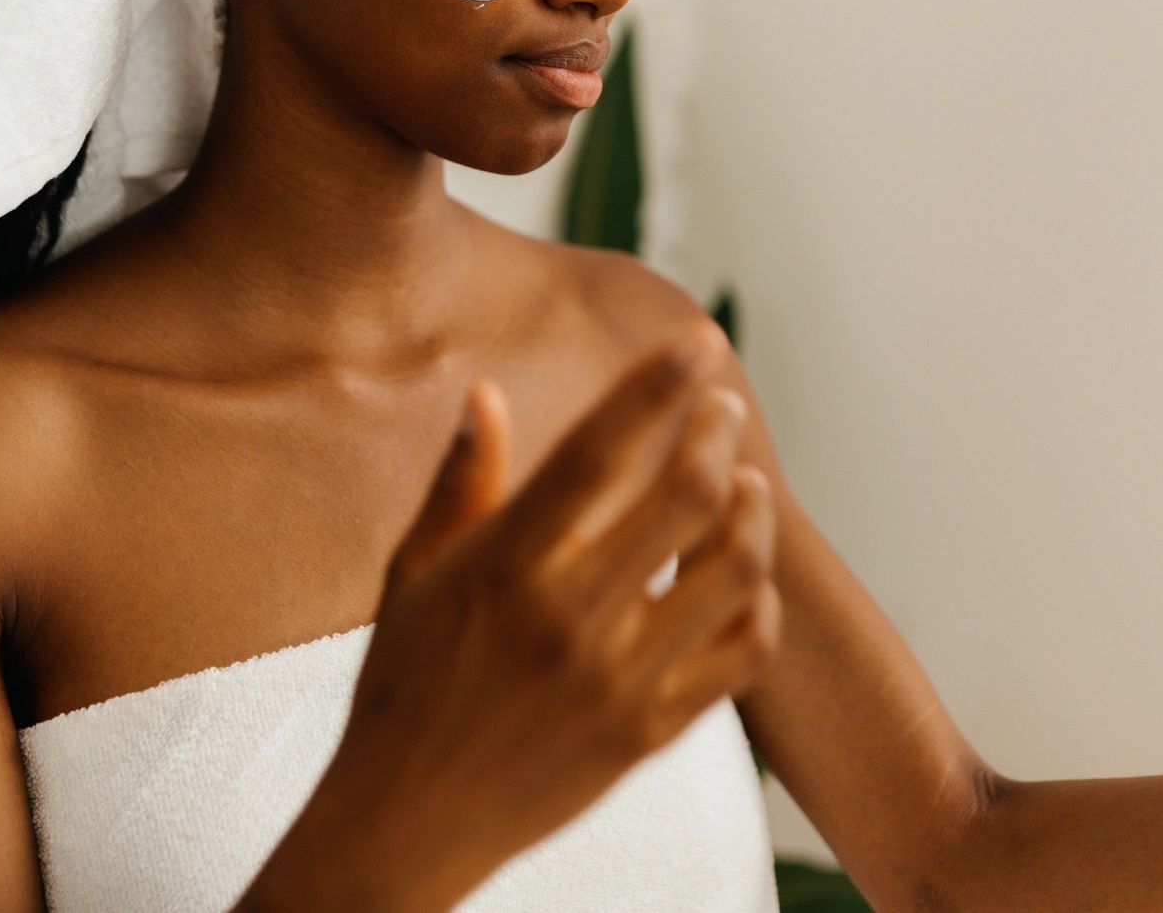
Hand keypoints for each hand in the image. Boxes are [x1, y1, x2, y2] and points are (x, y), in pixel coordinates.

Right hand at [252, 318, 780, 910]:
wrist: (407, 823)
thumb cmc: (403, 686)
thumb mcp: (412, 575)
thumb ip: (461, 482)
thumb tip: (488, 392)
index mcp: (505, 567)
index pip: (598, 450)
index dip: (657, 384)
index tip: (698, 340)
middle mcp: (569, 619)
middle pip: (687, 498)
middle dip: (717, 433)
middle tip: (721, 406)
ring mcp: (618, 680)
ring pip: (733, 571)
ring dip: (752, 510)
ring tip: (745, 482)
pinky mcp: (651, 734)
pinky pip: (743, 656)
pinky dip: (759, 601)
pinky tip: (744, 571)